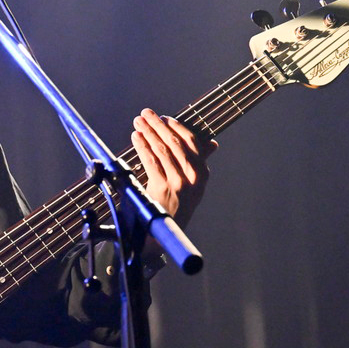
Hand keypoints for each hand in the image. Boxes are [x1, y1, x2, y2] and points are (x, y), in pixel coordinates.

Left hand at [131, 110, 216, 228]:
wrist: (164, 234)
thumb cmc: (177, 207)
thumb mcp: (194, 186)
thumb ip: (199, 164)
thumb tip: (211, 144)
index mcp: (202, 173)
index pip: (191, 142)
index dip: (176, 127)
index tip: (164, 118)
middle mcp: (193, 176)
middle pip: (174, 142)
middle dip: (157, 125)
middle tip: (145, 114)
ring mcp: (178, 182)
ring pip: (161, 149)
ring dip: (147, 132)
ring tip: (138, 122)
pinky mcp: (162, 187)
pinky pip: (151, 160)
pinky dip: (142, 146)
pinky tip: (136, 138)